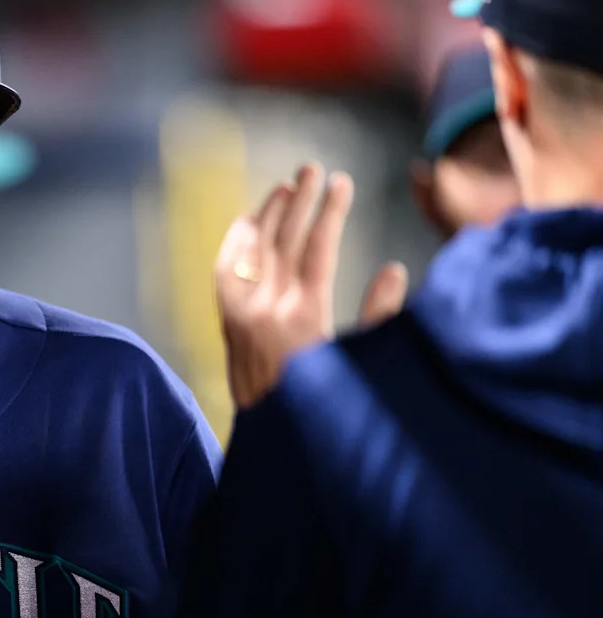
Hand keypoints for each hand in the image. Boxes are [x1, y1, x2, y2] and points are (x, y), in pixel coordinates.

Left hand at [215, 163, 406, 408]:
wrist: (273, 449)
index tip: (342, 182)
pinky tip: (245, 225)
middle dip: (299, 199)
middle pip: (282, 239)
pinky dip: (235, 243)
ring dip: (267, 214)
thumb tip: (392, 269)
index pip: (318, 247)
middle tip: (312, 168)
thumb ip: (379, 318)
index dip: (330, 210)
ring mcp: (241, 316)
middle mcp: (267, 309)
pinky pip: (225, 272)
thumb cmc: (324, 409)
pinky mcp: (227, 325)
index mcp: (305, 316)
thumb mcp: (361, 366)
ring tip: (285, 187)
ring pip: (251, 250)